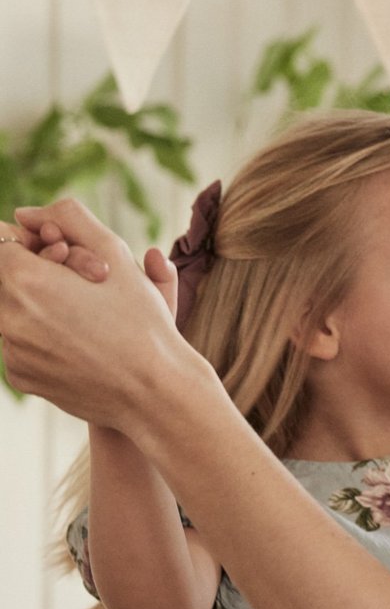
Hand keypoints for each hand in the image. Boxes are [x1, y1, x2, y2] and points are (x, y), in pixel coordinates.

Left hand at [0, 198, 199, 428]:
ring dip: (38, 308)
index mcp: (25, 279)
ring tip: (85, 320)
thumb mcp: (116, 254)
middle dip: (35, 275)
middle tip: (80, 288)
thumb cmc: (142, 323)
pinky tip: (80, 347)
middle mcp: (7, 315)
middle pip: (6, 278)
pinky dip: (42, 340)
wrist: (155, 393)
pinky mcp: (20, 377)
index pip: (2, 240)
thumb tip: (25, 215)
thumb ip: (68, 218)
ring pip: (12, 311)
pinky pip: (19, 346)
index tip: (62, 255)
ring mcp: (11, 350)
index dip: (33, 243)